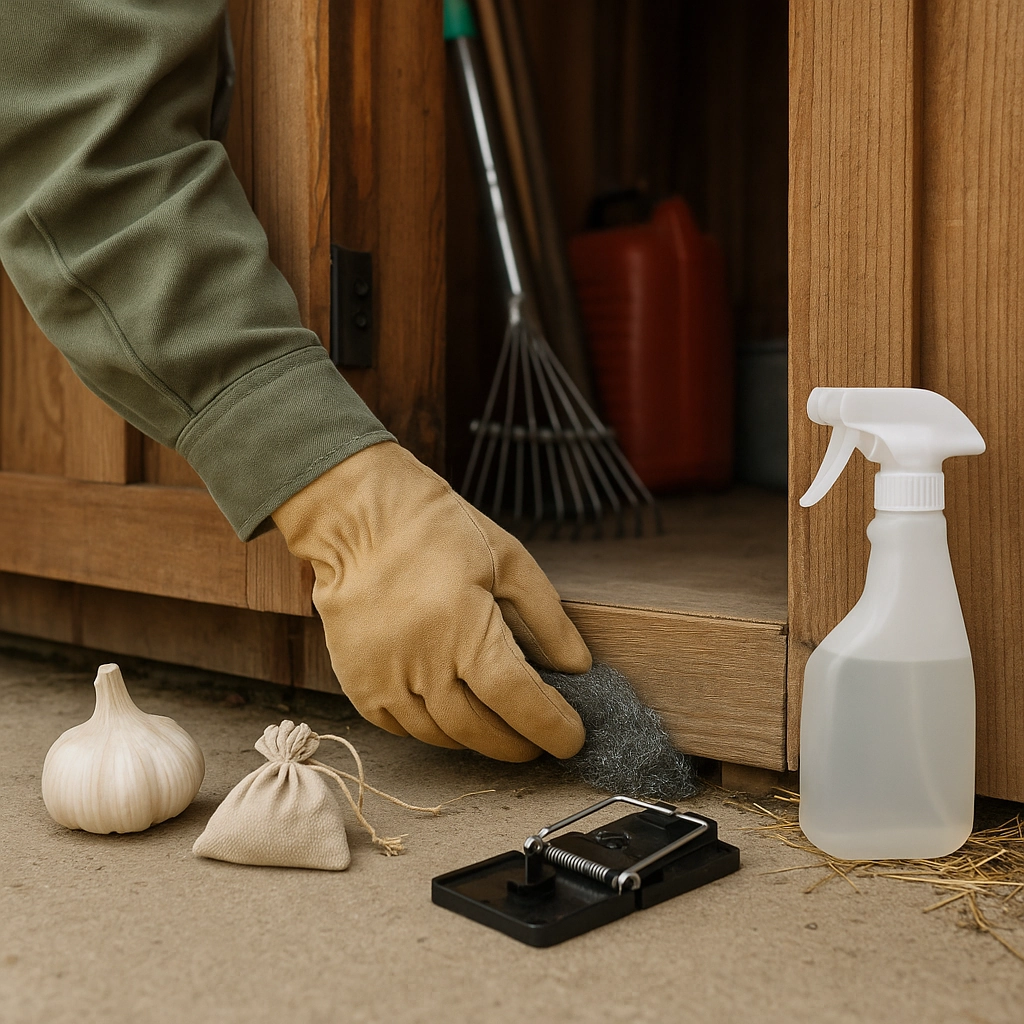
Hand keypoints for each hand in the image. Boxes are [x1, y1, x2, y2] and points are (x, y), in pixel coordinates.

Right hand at [272, 441, 591, 760]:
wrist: (356, 518)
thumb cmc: (437, 531)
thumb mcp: (508, 559)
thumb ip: (547, 617)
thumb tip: (578, 665)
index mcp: (464, 628)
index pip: (517, 699)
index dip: (550, 726)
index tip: (571, 738)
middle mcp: (422, 661)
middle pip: (480, 729)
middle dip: (518, 743)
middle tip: (539, 739)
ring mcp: (385, 678)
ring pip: (441, 736)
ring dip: (478, 739)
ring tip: (500, 726)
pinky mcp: (359, 684)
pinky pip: (403, 729)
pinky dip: (434, 730)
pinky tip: (452, 713)